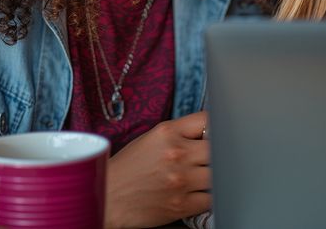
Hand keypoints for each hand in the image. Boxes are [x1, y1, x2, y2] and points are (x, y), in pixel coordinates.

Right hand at [105, 112, 211, 228]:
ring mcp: (180, 180)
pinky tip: (199, 193)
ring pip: (219, 174)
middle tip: (214, 158)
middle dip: (219, 153)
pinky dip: (209, 196)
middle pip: (220, 148)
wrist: (106, 198)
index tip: (219, 134)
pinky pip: (212, 198)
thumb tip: (212, 131)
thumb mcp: (152, 138)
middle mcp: (176, 154)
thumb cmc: (129, 168)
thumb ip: (182, 132)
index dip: (218, 128)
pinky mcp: (181, 205)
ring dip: (215, 176)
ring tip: (204, 176)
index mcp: (168, 132)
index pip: (209, 121)